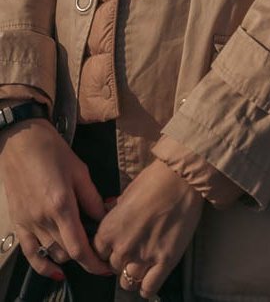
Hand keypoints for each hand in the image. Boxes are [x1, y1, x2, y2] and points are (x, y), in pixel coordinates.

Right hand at [0, 120, 111, 279]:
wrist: (20, 141)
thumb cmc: (52, 151)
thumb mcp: (79, 170)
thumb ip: (92, 198)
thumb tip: (105, 217)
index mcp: (61, 205)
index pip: (79, 247)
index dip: (94, 263)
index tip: (107, 267)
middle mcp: (43, 220)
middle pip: (68, 252)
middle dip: (86, 254)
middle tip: (99, 246)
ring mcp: (28, 224)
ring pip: (52, 254)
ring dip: (69, 255)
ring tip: (81, 245)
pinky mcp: (18, 224)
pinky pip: (30, 254)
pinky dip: (43, 266)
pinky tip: (56, 271)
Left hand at [93, 160, 203, 298]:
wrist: (182, 178)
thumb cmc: (154, 180)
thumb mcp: (126, 193)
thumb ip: (114, 211)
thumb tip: (108, 212)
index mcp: (109, 230)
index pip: (97, 253)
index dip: (107, 249)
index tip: (114, 245)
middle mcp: (122, 248)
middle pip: (113, 267)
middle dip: (121, 260)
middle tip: (133, 249)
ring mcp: (143, 257)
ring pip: (127, 282)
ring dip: (132, 274)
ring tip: (141, 264)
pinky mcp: (165, 262)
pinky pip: (148, 288)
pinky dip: (147, 287)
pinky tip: (150, 278)